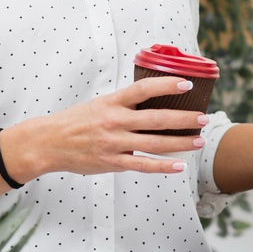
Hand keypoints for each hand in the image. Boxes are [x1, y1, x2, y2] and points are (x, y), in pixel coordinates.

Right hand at [7, 78, 206, 180]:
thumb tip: (155, 97)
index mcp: (113, 102)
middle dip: (184, 119)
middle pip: (156, 119)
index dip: (167, 85)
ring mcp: (114, 143)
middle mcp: (115, 121)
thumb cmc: (78, 120)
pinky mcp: (112, 162)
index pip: (144, 89)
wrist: (49, 143)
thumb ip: (125, 103)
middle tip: (204, 118)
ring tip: (199, 141)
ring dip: (181, 142)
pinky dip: (163, 166)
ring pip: (154, 143)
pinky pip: (142, 165)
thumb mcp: (101, 103)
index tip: (187, 85)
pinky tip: (180, 166)